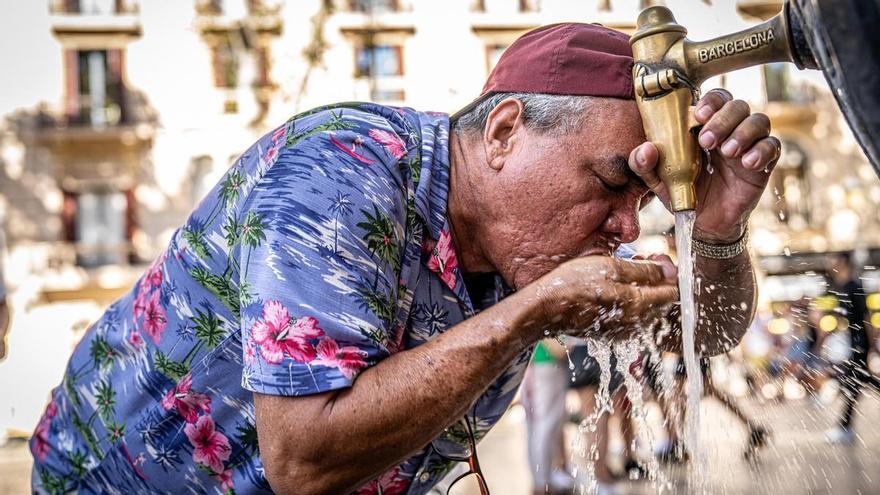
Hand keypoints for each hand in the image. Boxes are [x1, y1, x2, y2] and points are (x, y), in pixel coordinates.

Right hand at [525, 256, 677, 339]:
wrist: (544, 308)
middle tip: (640, 260)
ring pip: (647, 309)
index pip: (673, 292)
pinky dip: (629, 301)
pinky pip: (631, 317)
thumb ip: (644, 271)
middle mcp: (634, 323)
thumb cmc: (573, 284)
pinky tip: (613, 288)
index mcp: (637, 306)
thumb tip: (671, 272)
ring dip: (643, 290)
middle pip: (662, 302)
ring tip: (624, 272)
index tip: (657, 257)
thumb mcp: (610, 267)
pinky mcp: (609, 333)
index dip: (669, 272)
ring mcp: (621, 331)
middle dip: (657, 280)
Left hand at [629, 89, 780, 242]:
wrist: (704, 223)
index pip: (715, 99)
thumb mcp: (658, 180)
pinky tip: (747, 164)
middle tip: (707, 141)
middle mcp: (729, 130)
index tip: (699, 115)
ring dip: (743, 132)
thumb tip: (646, 149)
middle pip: (738, 105)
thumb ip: (645, 165)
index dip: (711, 101)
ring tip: (727, 152)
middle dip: (723, 119)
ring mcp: (748, 145)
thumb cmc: (684, 192)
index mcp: (704, 127)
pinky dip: (762, 151)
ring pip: (759, 120)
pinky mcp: (763, 163)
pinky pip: (773, 146)